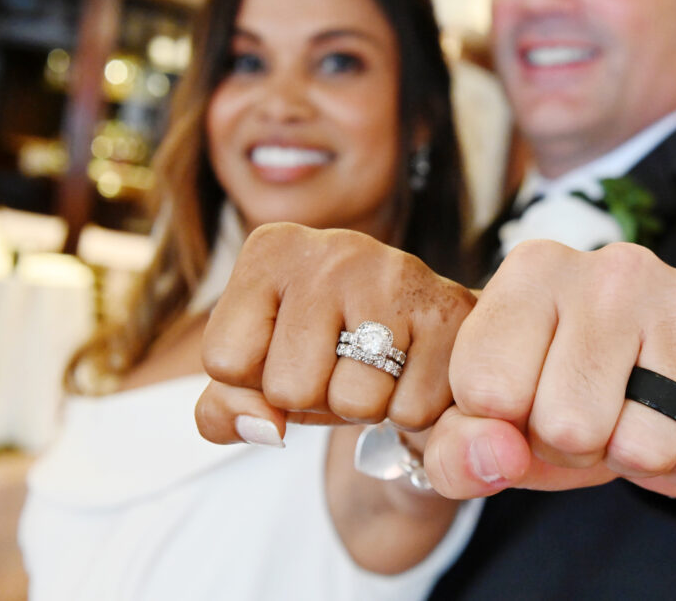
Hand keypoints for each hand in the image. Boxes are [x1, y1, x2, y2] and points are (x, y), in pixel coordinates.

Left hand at [194, 222, 475, 444]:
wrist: (431, 334)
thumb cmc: (331, 350)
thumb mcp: (257, 374)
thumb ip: (224, 410)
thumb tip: (266, 428)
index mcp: (273, 248)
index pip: (224, 360)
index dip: (256, 382)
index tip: (290, 354)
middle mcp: (334, 247)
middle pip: (288, 387)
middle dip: (314, 399)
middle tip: (341, 366)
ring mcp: (396, 273)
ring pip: (352, 402)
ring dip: (365, 408)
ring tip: (379, 369)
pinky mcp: (450, 311)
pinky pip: (410, 410)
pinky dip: (411, 410)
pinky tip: (415, 371)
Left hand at [423, 240, 675, 499]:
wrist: (663, 361)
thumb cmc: (554, 385)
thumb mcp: (485, 416)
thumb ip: (455, 447)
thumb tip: (496, 456)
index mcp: (534, 270)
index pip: (488, 391)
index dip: (502, 428)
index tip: (521, 405)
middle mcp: (613, 268)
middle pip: (567, 426)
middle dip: (573, 448)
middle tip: (589, 415)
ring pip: (643, 447)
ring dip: (634, 459)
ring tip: (634, 417)